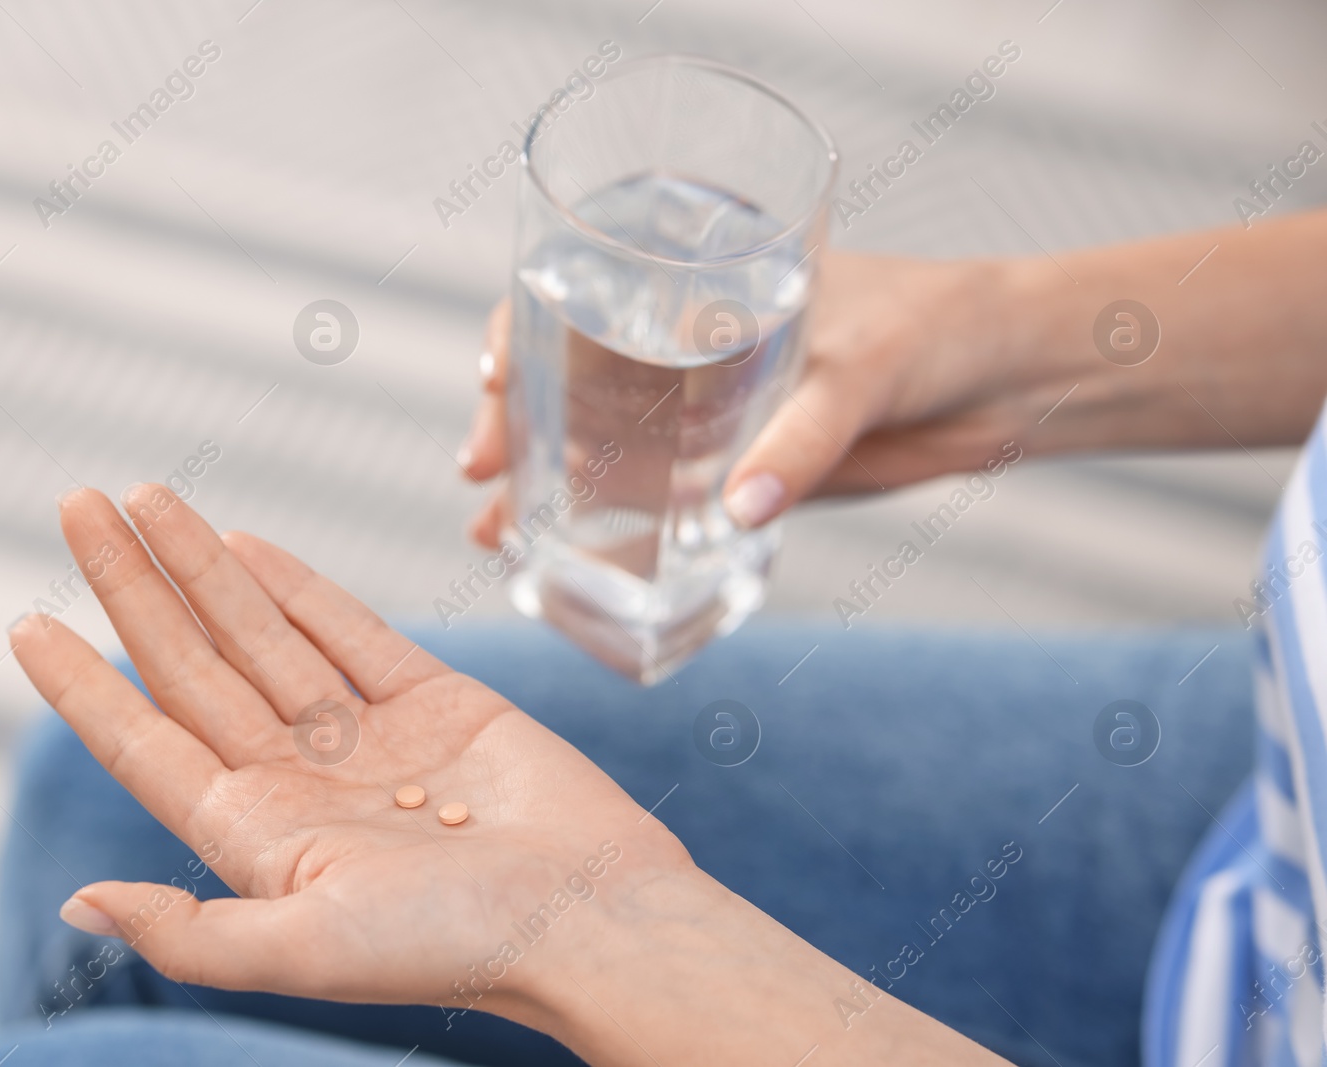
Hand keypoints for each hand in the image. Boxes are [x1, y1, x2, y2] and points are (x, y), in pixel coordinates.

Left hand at [10, 485, 1003, 1064]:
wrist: (594, 916)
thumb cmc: (457, 946)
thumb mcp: (308, 949)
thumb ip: (191, 930)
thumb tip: (77, 900)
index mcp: (260, 837)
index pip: (148, 742)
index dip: (83, 685)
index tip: (26, 621)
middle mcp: (302, 778)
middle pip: (195, 663)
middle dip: (134, 584)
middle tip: (76, 504)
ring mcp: (366, 734)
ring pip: (262, 631)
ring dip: (202, 565)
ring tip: (146, 500)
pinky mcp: (435, 697)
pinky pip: (348, 629)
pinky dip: (298, 583)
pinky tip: (246, 544)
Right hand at [458, 253, 1064, 541]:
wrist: (1003, 376)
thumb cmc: (935, 331)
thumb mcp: (864, 371)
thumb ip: (806, 439)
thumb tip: (739, 509)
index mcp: (702, 290)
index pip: (582, 296)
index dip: (521, 331)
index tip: (493, 376)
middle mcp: (688, 350)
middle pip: (568, 377)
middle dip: (511, 425)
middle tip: (482, 476)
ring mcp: (707, 415)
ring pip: (600, 444)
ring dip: (543, 485)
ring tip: (497, 535)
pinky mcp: (736, 472)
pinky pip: (657, 499)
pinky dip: (610, 526)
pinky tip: (565, 559)